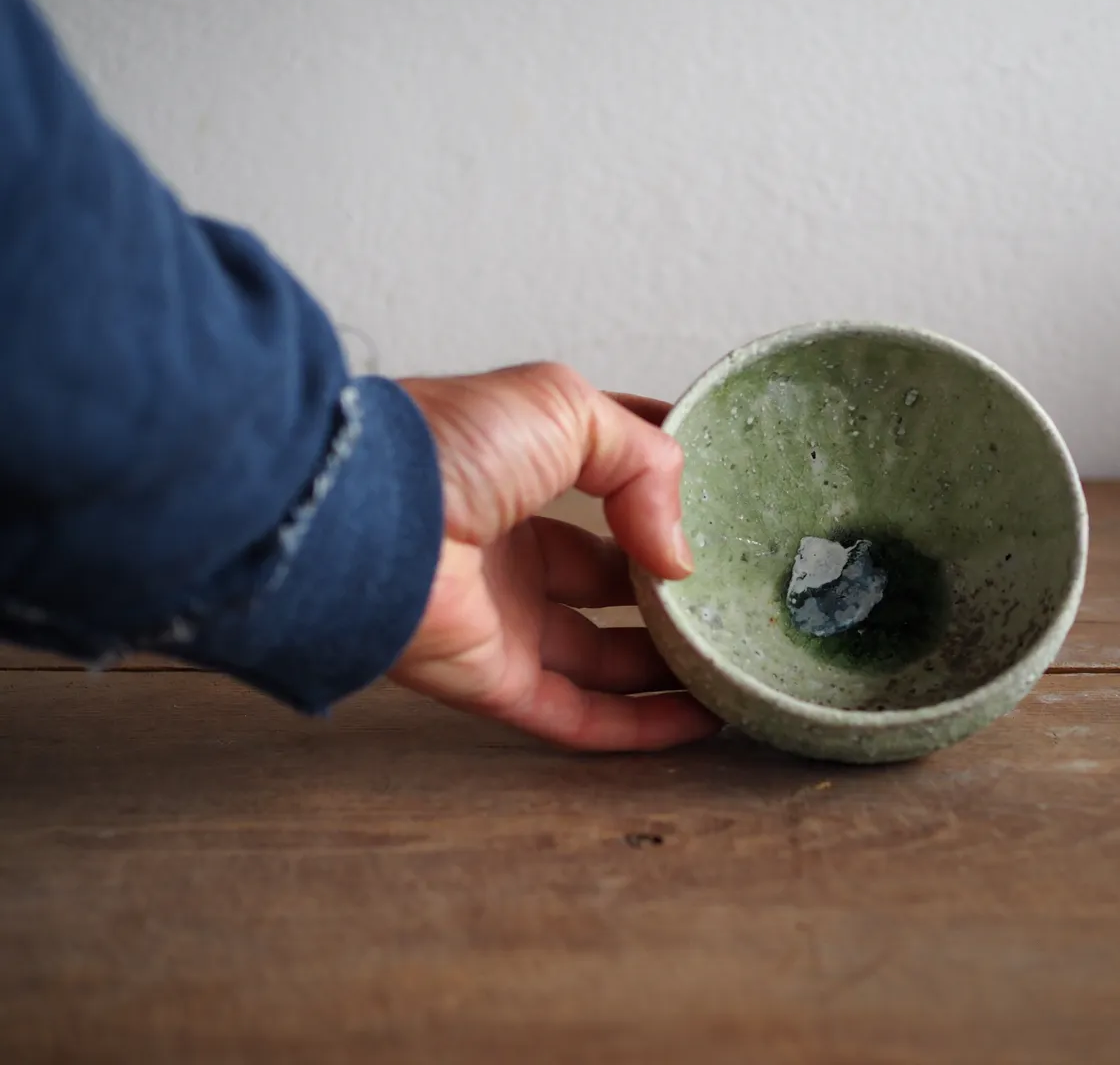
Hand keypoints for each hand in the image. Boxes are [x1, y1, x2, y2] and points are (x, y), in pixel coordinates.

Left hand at [389, 363, 719, 750]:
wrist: (365, 519)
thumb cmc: (451, 446)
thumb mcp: (567, 409)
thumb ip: (643, 462)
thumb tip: (677, 554)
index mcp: (518, 471)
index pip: (605, 480)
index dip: (662, 490)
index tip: (725, 504)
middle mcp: (510, 548)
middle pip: (608, 581)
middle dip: (670, 589)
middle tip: (739, 596)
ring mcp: (501, 619)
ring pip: (601, 656)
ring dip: (667, 663)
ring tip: (738, 661)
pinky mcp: (493, 682)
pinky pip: (578, 715)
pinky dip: (642, 724)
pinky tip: (703, 717)